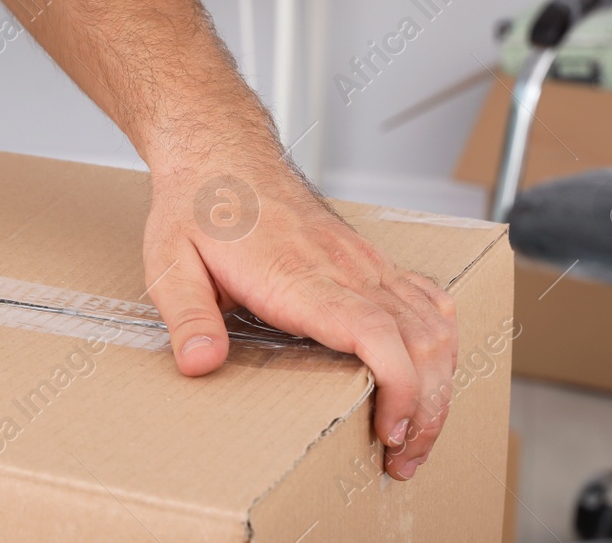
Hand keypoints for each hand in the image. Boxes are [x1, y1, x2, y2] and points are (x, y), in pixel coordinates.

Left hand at [144, 150, 457, 480]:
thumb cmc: (199, 206)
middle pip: (419, 339)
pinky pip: (426, 298)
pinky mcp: (368, 258)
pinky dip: (441, 341)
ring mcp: (363, 261)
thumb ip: (187, 315)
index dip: (399, 385)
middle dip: (425, 408)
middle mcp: (344, 267)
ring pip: (433, 322)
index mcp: (298, 274)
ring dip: (438, 383)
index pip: (374, 330)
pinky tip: (431, 373)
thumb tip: (200, 364)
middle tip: (401, 459)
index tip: (391, 429)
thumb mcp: (170, 261)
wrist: (221, 152)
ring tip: (415, 434)